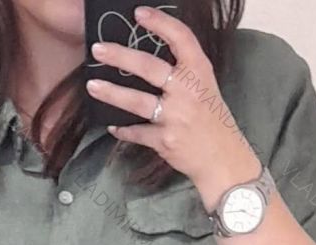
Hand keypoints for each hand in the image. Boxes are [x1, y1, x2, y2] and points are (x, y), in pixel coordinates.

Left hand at [85, 5, 260, 209]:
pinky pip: (137, 133)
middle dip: (120, 56)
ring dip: (111, 93)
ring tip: (92, 86)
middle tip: (98, 49)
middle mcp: (187, 91)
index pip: (180, 38)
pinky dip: (124, 130)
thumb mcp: (205, 89)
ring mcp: (175, 117)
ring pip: (136, 101)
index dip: (159, 23)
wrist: (223, 160)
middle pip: (148, 67)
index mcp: (199, 72)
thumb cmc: (212, 122)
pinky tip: (113, 126)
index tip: (139, 14)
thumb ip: (183, 74)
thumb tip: (148, 62)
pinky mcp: (164, 140)